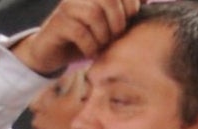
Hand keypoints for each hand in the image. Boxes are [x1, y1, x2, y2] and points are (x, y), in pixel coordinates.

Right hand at [14, 0, 142, 76]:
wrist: (51, 53)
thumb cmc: (83, 39)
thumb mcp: (107, 25)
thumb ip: (123, 11)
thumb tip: (147, 0)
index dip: (131, 3)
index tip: (130, 19)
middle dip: (118, 20)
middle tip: (116, 36)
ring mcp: (67, 8)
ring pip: (93, 14)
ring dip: (103, 34)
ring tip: (103, 45)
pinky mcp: (58, 24)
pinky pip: (80, 32)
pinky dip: (90, 45)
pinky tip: (91, 52)